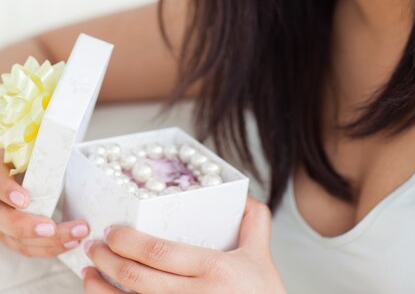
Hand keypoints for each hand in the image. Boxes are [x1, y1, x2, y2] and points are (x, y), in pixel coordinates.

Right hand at [0, 151, 89, 256]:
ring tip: (75, 234)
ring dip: (48, 242)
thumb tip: (58, 141)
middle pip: (5, 220)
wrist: (12, 171)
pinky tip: (70, 242)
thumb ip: (37, 150)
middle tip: (52, 228)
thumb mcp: (24, 150)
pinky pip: (26, 246)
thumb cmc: (22, 158)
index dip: (6, 191)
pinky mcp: (9, 235)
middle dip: (29, 227)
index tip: (23, 199)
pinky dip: (48, 247)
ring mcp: (1, 222)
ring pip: (16, 239)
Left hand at [82, 196, 286, 293]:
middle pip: (137, 279)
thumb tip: (242, 195)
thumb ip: (253, 223)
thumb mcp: (262, 259)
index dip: (129, 242)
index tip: (113, 231)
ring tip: (88, 271)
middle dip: (108, 260)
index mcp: (215, 271)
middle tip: (94, 245)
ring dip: (100, 289)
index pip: (160, 253)